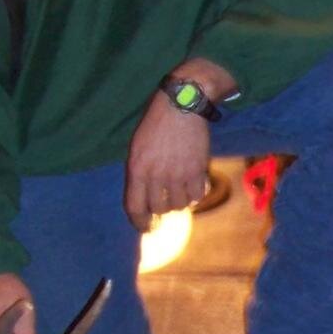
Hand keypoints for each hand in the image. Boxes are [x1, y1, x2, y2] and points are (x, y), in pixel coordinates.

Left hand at [124, 92, 209, 230]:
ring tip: (180, 190)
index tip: (146, 228)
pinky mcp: (197, 170)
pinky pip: (197, 196)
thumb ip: (140, 172)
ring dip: (179, 201)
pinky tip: (193, 186)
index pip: (135, 206)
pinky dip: (196, 195)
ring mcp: (178, 173)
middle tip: (167, 204)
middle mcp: (156, 174)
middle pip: (159, 209)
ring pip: (179, 205)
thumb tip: (145, 200)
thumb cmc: (156, 124)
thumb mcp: (138, 147)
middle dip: (162, 210)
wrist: (181, 105)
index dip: (140, 222)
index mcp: (137, 168)